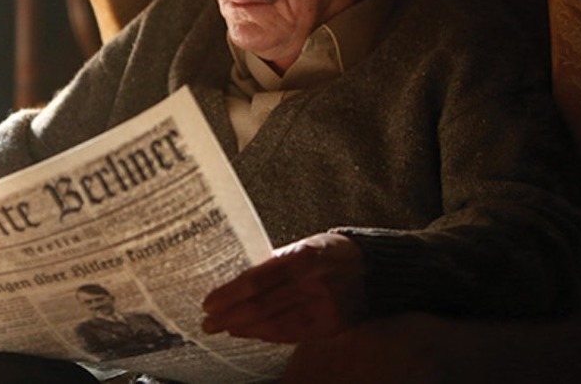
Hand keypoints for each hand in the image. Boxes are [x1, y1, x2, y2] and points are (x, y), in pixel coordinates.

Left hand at [201, 232, 365, 342]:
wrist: (372, 267)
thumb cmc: (329, 252)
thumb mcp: (302, 245)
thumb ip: (272, 262)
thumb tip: (235, 280)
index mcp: (302, 258)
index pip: (257, 281)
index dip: (229, 295)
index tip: (208, 303)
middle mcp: (313, 283)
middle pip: (261, 306)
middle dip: (230, 316)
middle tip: (208, 323)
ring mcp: (324, 307)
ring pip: (275, 324)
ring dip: (245, 329)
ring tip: (226, 328)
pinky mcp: (331, 325)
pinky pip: (293, 334)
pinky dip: (268, 335)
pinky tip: (252, 333)